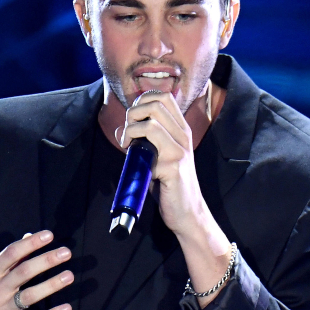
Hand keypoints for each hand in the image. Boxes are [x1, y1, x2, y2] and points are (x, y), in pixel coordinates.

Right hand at [0, 230, 73, 309]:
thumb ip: (9, 258)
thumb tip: (29, 236)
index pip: (11, 254)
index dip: (30, 243)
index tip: (49, 235)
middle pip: (23, 272)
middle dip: (46, 261)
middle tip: (66, 252)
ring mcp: (2, 309)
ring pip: (29, 295)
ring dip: (51, 285)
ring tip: (69, 275)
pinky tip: (66, 308)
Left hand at [116, 92, 232, 306]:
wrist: (187, 213)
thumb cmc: (170, 185)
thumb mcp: (159, 156)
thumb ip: (145, 140)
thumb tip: (122, 130)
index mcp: (181, 130)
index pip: (164, 96)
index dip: (142, 100)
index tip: (133, 119)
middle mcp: (183, 135)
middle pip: (155, 102)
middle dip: (133, 113)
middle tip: (128, 133)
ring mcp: (180, 150)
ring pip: (152, 120)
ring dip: (131, 130)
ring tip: (128, 145)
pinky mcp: (174, 166)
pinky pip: (150, 148)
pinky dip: (136, 153)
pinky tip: (139, 166)